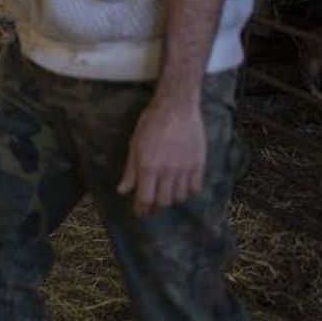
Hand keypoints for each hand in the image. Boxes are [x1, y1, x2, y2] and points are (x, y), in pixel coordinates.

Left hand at [118, 95, 205, 217]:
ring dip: (171, 199)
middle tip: (151, 205)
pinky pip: (195, 188)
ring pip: (179, 197)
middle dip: (155, 207)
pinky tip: (182, 187)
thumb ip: (130, 170)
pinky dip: (188, 192)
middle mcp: (167, 171)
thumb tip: (122, 191)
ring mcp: (185, 169)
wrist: (176, 107)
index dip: (141, 209)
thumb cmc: (150, 123)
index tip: (139, 213)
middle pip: (163, 202)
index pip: (145, 199)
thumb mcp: (134, 145)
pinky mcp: (199, 164)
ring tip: (165, 194)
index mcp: (148, 167)